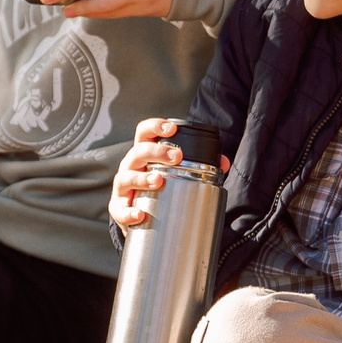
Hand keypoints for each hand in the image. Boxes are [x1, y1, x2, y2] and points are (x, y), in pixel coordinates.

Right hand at [108, 118, 227, 228]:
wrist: (141, 216)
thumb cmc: (158, 187)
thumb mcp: (175, 173)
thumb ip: (201, 166)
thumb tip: (223, 163)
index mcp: (145, 154)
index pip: (144, 133)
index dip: (155, 126)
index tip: (171, 129)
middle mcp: (130, 166)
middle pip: (138, 152)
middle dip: (156, 152)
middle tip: (176, 157)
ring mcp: (123, 187)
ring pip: (126, 177)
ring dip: (141, 178)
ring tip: (157, 181)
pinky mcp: (118, 208)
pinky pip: (120, 209)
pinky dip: (129, 212)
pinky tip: (140, 215)